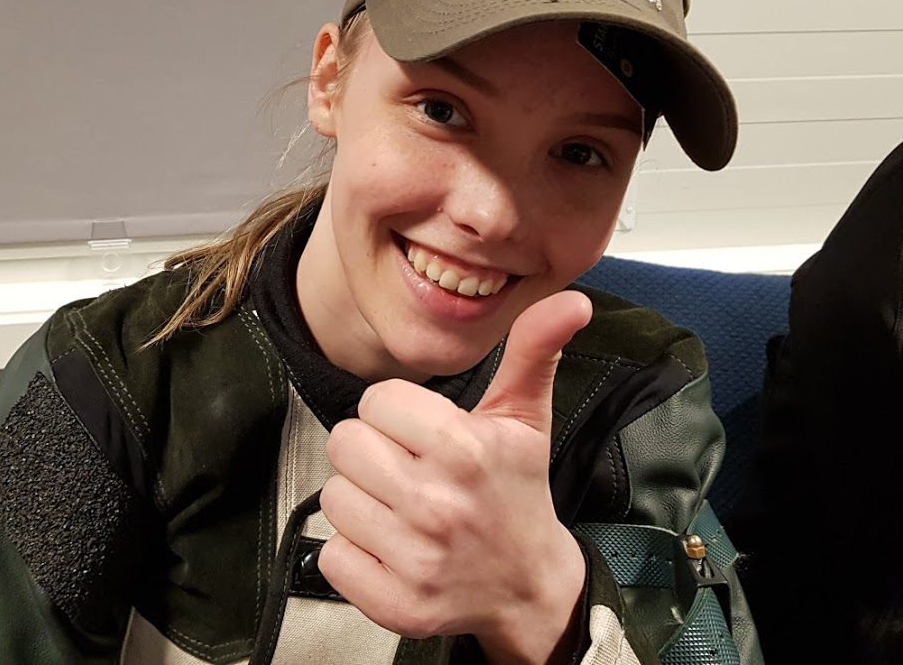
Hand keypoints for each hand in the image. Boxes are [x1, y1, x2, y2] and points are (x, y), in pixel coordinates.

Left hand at [319, 290, 592, 663]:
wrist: (529, 586)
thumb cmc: (516, 493)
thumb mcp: (525, 419)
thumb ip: (533, 351)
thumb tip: (570, 301)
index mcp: (464, 449)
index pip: (375, 401)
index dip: (394, 414)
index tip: (420, 434)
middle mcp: (437, 504)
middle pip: (345, 444)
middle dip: (373, 454)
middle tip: (407, 471)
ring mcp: (415, 558)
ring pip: (334, 498)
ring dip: (362, 502)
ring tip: (401, 510)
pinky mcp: (395, 602)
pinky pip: (332, 555)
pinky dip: (354, 553)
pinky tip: (390, 547)